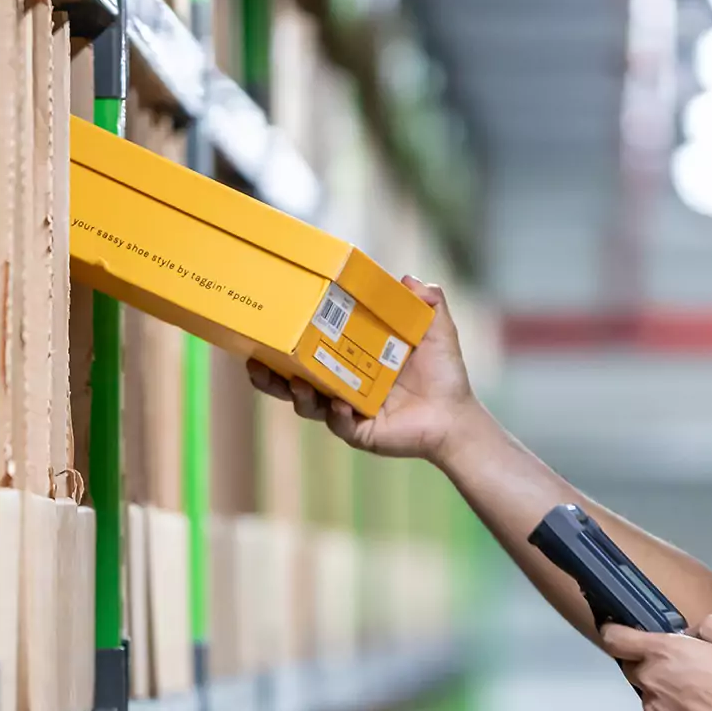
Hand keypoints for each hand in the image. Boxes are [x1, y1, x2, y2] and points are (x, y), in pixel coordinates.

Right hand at [246, 276, 478, 463]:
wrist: (456, 417)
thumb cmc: (443, 375)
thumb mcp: (436, 331)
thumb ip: (428, 304)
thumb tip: (409, 278)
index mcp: (350, 358)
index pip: (310, 347)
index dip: (285, 342)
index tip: (266, 329)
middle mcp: (341, 385)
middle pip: (292, 381)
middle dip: (269, 375)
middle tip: (255, 363)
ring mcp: (346, 410)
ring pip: (308, 406)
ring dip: (298, 394)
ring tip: (297, 383)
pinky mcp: (359, 432)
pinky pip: (339, 424)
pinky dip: (336, 415)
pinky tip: (340, 405)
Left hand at [600, 615, 711, 710]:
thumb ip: (707, 626)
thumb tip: (693, 633)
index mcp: (663, 652)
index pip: (615, 638)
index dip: (613, 631)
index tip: (615, 630)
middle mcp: (650, 680)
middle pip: (633, 666)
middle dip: (650, 663)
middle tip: (682, 666)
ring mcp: (652, 709)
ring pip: (649, 692)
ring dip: (665, 689)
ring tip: (699, 694)